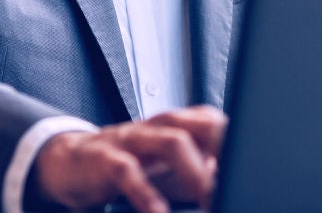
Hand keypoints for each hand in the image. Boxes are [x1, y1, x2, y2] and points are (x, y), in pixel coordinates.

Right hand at [34, 106, 226, 212]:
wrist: (69, 163)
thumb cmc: (128, 167)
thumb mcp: (167, 173)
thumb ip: (199, 177)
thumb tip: (230, 185)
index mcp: (176, 125)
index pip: (215, 122)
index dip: (234, 142)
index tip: (252, 168)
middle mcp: (157, 126)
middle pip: (200, 124)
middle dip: (224, 151)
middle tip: (238, 181)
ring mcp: (131, 138)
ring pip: (170, 141)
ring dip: (195, 171)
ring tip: (207, 197)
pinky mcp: (104, 158)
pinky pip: (128, 171)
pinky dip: (147, 194)